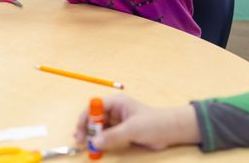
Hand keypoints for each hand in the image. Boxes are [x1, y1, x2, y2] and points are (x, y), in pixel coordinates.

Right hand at [74, 95, 199, 151]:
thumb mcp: (132, 129)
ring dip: (91, 134)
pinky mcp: (120, 131)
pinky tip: (94, 146)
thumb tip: (94, 142)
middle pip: (94, 116)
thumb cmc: (152, 123)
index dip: (86, 116)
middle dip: (86, 127)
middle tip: (79, 140)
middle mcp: (115, 110)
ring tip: (83, 144)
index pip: (95, 106)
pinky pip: (106, 134)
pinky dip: (99, 140)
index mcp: (117, 102)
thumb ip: (113, 136)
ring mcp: (117, 121)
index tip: (80, 129)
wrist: (169, 131)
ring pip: (98, 126)